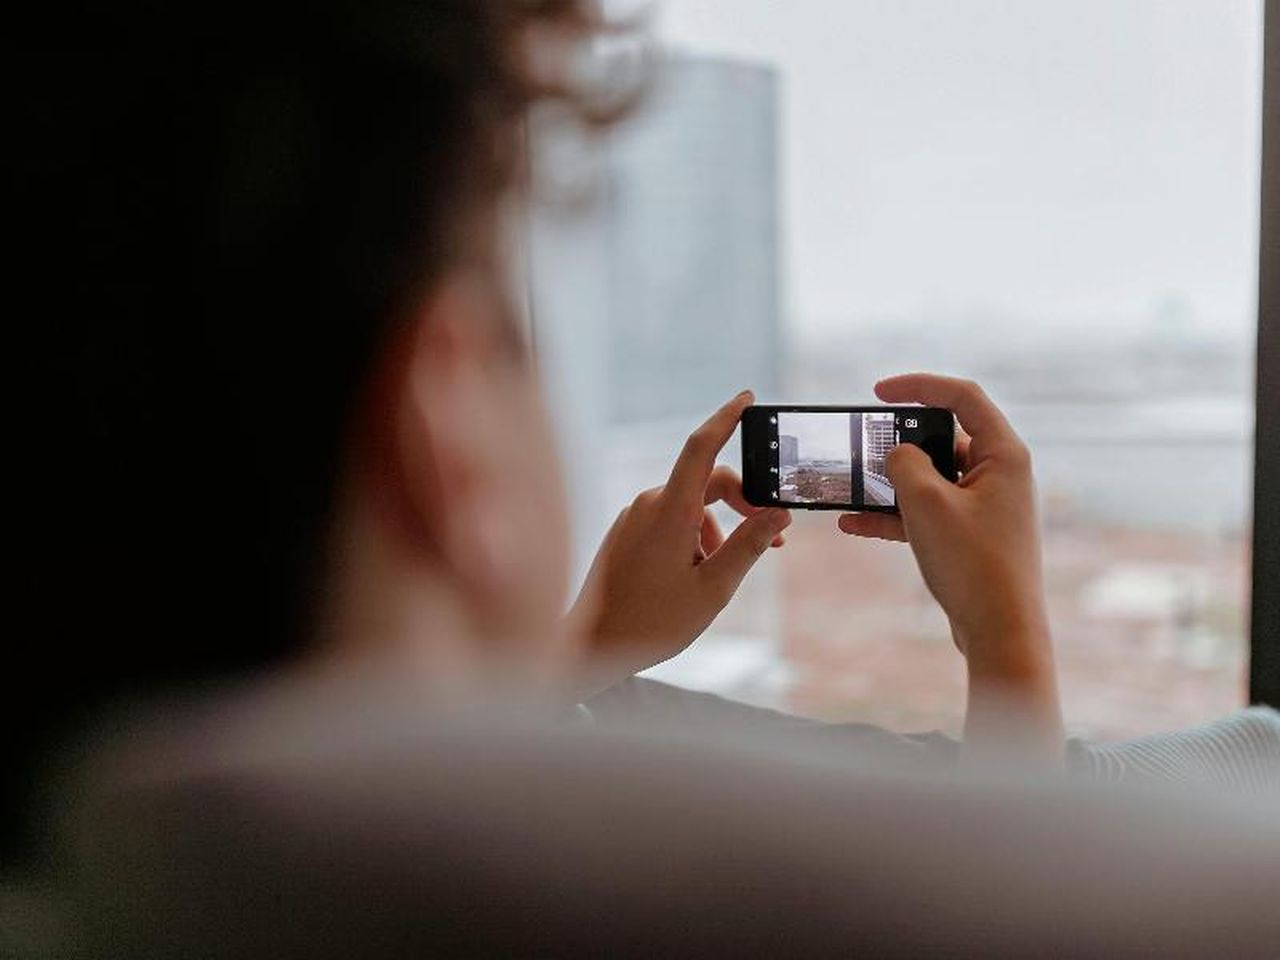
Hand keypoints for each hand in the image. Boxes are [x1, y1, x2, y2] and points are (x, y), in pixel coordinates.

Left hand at [569, 391, 790, 690]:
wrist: (589, 647)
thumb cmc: (650, 622)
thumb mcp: (714, 588)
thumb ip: (749, 546)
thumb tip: (778, 515)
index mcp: (670, 511)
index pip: (702, 447)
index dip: (726, 417)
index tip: (747, 397)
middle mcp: (648, 504)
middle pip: (706, 483)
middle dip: (741, 505)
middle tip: (771, 538)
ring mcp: (633, 518)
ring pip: (689, 508)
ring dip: (714, 532)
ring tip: (716, 578)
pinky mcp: (625, 533)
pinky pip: (668, 521)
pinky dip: (691, 538)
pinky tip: (691, 578)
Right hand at [839, 373, 1060, 765]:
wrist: (1001, 632)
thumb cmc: (974, 564)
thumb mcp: (926, 503)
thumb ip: (904, 463)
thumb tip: (898, 453)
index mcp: (1003, 454)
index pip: (962, 397)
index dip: (918, 386)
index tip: (878, 392)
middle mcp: (1000, 474)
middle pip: (943, 437)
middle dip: (896, 443)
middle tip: (860, 446)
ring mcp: (985, 506)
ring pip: (930, 478)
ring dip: (889, 483)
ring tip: (848, 487)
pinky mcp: (971, 534)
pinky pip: (928, 511)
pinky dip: (894, 514)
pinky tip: (853, 523)